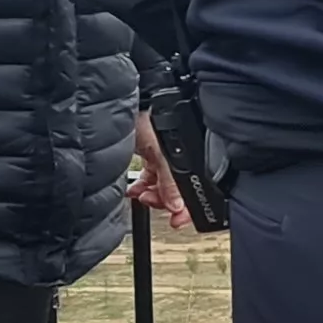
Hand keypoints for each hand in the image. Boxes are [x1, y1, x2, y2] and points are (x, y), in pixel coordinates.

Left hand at [128, 111, 190, 229]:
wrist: (126, 101)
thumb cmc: (145, 115)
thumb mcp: (160, 153)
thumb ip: (170, 182)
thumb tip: (177, 207)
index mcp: (193, 154)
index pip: (196, 189)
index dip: (188, 208)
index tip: (177, 221)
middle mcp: (183, 155)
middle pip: (180, 189)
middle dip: (165, 200)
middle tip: (151, 202)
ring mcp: (168, 154)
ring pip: (165, 184)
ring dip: (153, 194)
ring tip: (141, 194)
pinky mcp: (153, 152)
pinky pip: (153, 176)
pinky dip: (144, 184)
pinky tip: (136, 188)